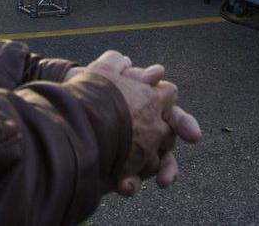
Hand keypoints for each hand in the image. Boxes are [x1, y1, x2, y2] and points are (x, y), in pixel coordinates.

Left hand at [81, 51, 200, 194]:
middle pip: (167, 148)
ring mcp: (134, 151)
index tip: (194, 136)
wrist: (65, 113)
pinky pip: (132, 181)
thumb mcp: (110, 76)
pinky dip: (131, 184)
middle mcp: (147, 130)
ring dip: (161, 175)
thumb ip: (135, 77)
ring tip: (161, 183)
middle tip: (170, 175)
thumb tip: (158, 72)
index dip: (185, 125)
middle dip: (170, 162)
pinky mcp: (120, 168)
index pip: (173, 116)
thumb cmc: (93, 91)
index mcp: (150, 106)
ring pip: (156, 167)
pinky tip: (125, 185)